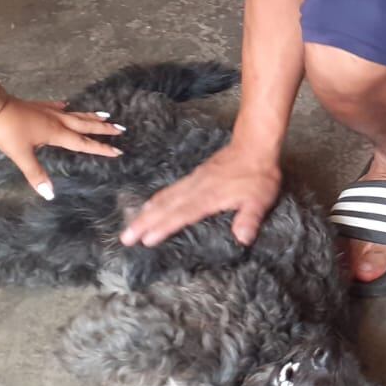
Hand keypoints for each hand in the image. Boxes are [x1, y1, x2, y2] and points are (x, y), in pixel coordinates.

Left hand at [0, 97, 123, 199]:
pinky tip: (67, 106)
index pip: (84, 143)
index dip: (101, 148)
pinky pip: (58, 108)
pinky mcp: (38, 107)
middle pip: (85, 125)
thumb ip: (36, 174)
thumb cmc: (6, 131)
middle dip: (103, 129)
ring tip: (105, 115)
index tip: (118, 151)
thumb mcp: (21, 155)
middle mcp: (57, 121)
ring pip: (75, 114)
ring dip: (91, 116)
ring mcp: (48, 112)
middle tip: (121, 128)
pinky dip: (66, 108)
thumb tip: (50, 195)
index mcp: (56, 133)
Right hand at [119, 141, 281, 247]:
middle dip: (144, 222)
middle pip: (165, 207)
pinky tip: (150, 205)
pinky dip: (157, 199)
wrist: (254, 145)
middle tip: (125, 237)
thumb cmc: (259, 175)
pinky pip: (170, 190)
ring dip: (146, 212)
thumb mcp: (260, 199)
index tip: (146, 239)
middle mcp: (196, 189)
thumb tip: (243, 239)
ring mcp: (194, 181)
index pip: (182, 214)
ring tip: (130, 225)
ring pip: (164, 197)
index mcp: (210, 197)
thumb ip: (250, 218)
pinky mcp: (195, 176)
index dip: (164, 227)